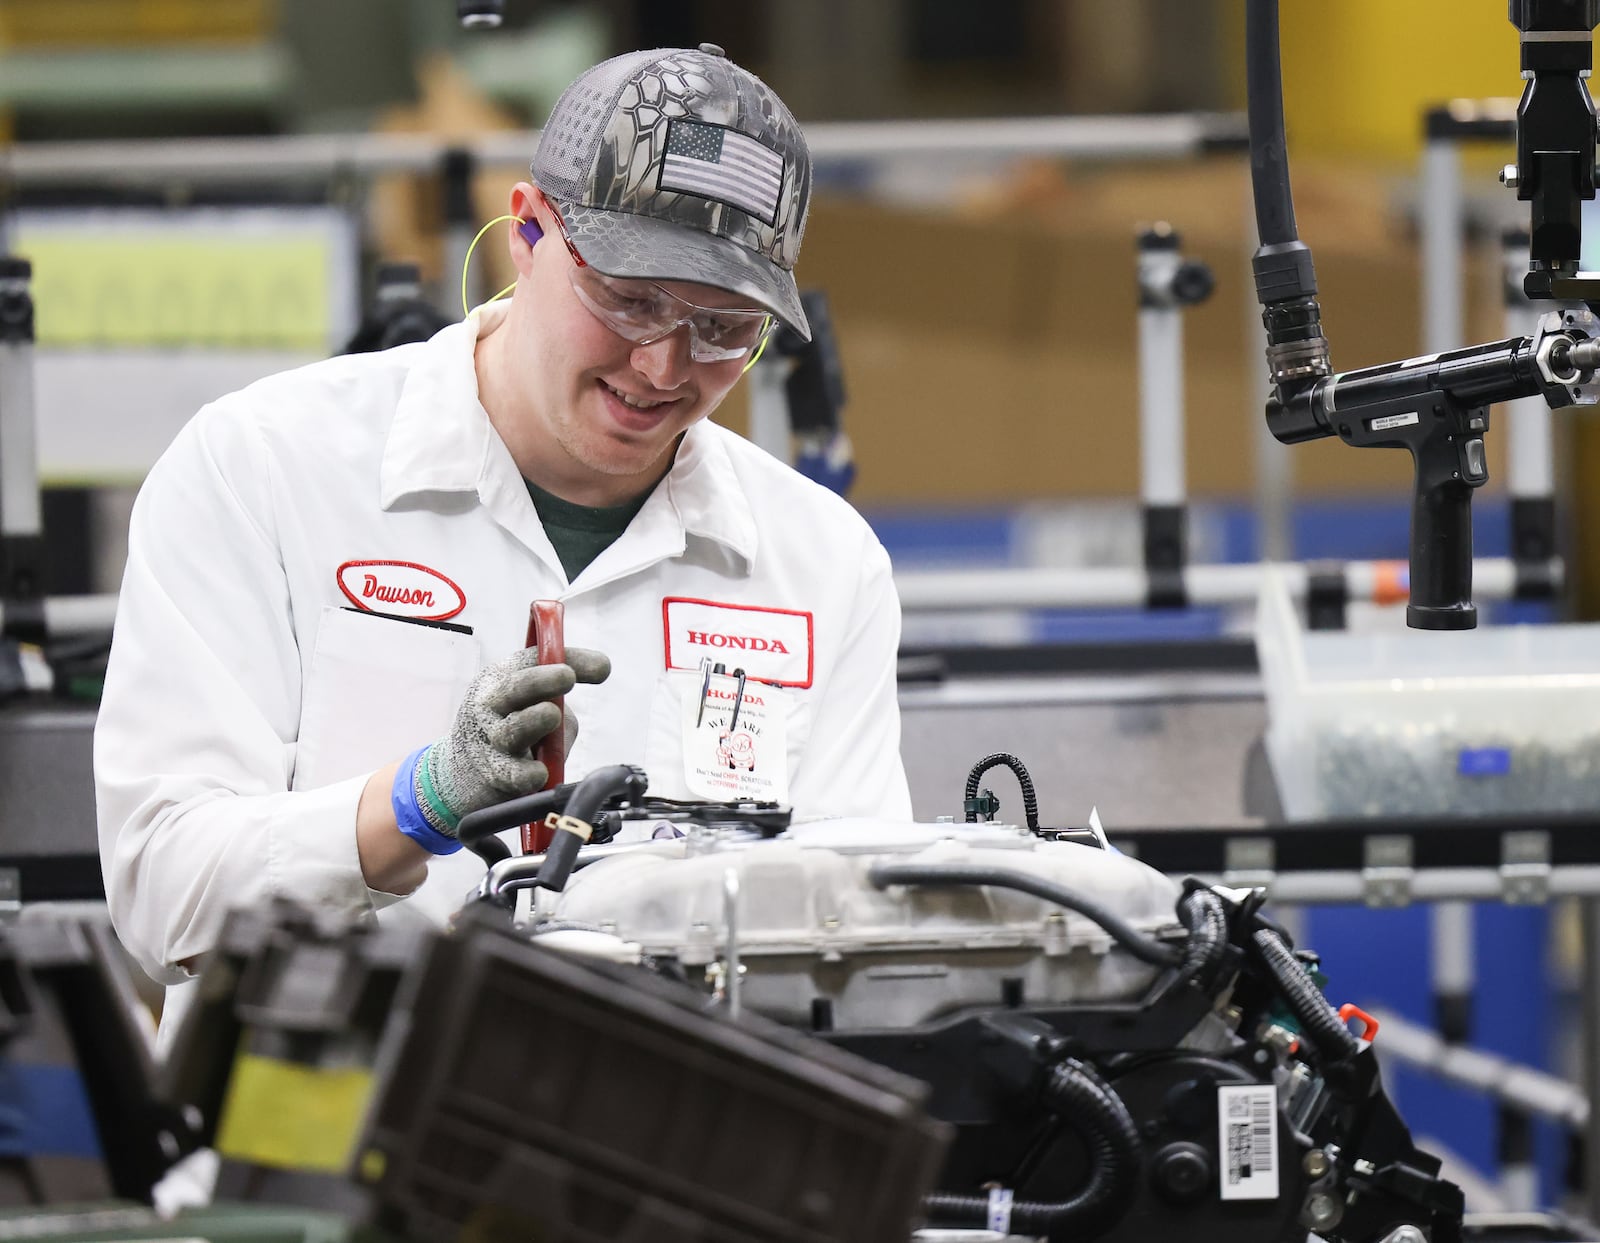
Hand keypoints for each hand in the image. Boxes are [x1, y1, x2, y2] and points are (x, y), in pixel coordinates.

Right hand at [412, 646, 609, 836]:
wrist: (461, 773)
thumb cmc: (511, 731)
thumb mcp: (533, 708)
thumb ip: (558, 708)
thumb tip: (563, 715)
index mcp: (503, 677)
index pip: (536, 660)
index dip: (572, 658)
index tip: (603, 667)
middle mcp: (492, 703)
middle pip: (515, 688)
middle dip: (543, 680)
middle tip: (567, 676)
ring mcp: (489, 739)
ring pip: (512, 729)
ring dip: (532, 721)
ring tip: (550, 715)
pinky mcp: (492, 773)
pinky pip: (511, 772)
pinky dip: (526, 773)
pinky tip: (539, 772)